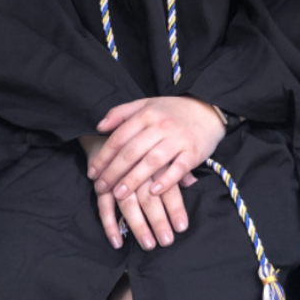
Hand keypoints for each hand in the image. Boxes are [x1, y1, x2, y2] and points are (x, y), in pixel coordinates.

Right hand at [80, 135, 197, 249]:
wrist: (115, 123)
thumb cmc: (147, 137)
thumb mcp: (165, 145)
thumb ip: (178, 164)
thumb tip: (191, 182)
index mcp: (154, 156)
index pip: (166, 185)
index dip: (175, 206)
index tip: (182, 226)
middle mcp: (135, 166)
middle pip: (147, 196)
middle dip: (158, 220)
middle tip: (166, 241)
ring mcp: (116, 175)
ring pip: (126, 202)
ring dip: (137, 225)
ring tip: (148, 244)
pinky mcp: (101, 182)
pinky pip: (103, 204)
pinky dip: (109, 223)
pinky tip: (117, 241)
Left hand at [87, 96, 225, 201]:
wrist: (207, 110)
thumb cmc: (172, 111)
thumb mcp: (146, 104)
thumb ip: (121, 113)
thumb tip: (99, 126)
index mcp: (146, 113)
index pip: (120, 136)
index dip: (104, 156)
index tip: (92, 172)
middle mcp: (160, 126)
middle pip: (132, 151)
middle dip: (113, 171)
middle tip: (101, 187)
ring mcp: (177, 139)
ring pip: (151, 161)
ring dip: (133, 179)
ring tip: (119, 194)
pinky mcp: (193, 152)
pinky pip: (178, 168)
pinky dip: (165, 181)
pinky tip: (153, 192)